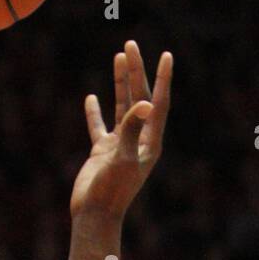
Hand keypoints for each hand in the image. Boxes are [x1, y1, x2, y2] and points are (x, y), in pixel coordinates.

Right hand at [70, 40, 171, 220]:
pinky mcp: (103, 152)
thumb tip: (143, 103)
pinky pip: (100, 126)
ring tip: (118, 57)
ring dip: (120, 82)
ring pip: (122, 106)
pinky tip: (92, 97)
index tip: (166, 55)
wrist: (94, 215)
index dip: (162, 79)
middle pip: (140, 97)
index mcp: (150, 142)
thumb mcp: (123, 158)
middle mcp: (138, 140)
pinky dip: (96, 111)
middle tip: (131, 45)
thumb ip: (132, 129)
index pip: (159, 103)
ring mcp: (120, 145)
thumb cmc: (111, 191)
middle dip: (137, 71)